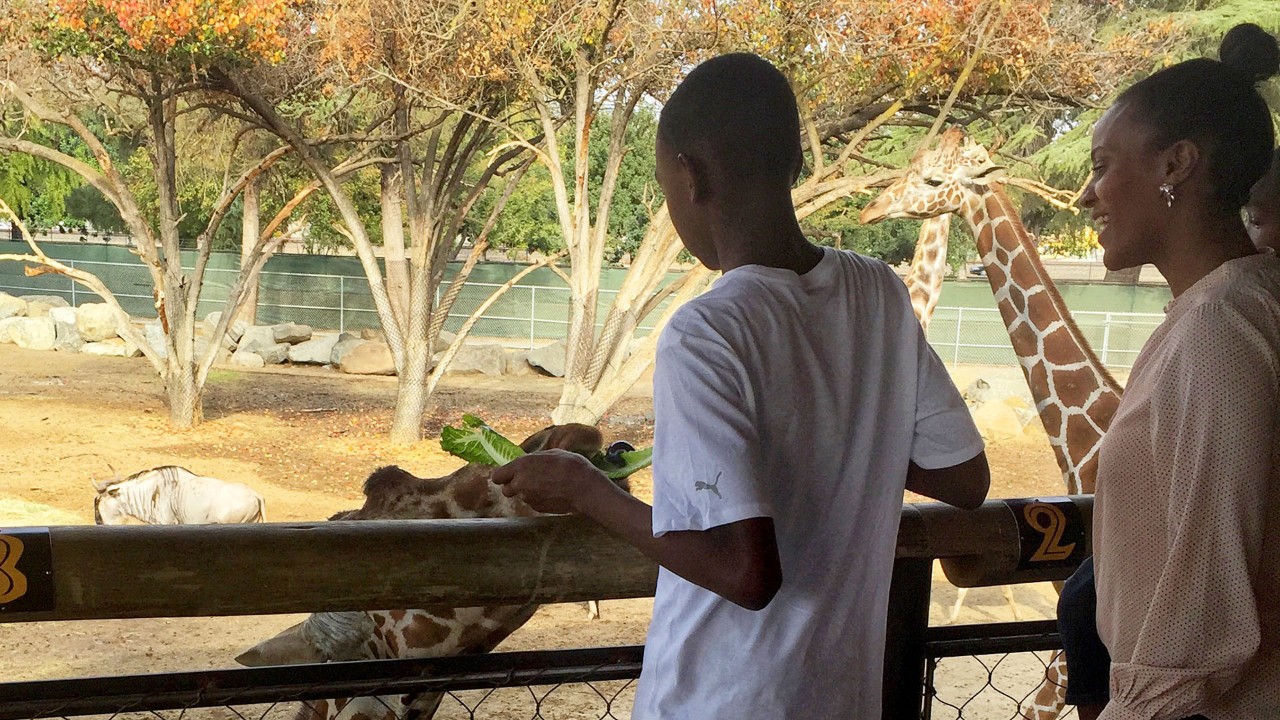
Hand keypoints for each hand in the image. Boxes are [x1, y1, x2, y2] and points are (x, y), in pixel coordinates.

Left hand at [491, 449, 609, 514]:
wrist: (583, 487)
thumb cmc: (569, 465)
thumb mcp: (549, 454)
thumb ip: (533, 461)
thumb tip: (528, 464)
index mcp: (520, 466)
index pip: (496, 476)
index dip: (502, 476)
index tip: (509, 474)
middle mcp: (520, 483)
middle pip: (506, 490)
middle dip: (514, 486)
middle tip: (528, 481)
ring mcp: (528, 498)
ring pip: (521, 496)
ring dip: (528, 492)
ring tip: (546, 485)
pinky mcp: (538, 508)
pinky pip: (533, 503)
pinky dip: (539, 499)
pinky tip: (553, 493)